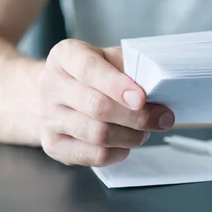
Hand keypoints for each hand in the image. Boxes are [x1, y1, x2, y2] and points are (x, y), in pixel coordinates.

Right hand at [38, 39, 174, 165]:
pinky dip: (117, 153)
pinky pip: (92, 155)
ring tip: (146, 131)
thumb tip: (159, 89)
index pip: (89, 69)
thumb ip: (132, 69)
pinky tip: (127, 144)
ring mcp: (48, 117)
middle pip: (96, 107)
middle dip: (137, 116)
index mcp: (66, 55)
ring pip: (97, 134)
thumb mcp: (113, 59)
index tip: (142, 98)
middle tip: (163, 119)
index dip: (117, 85)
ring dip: (131, 136)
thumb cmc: (98, 72)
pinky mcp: (52, 144)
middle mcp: (50, 85)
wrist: (62, 92)